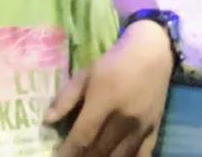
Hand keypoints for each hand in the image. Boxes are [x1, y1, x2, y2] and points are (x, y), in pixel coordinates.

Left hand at [47, 20, 172, 155]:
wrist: (152, 55)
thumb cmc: (114, 63)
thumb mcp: (85, 74)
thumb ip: (65, 98)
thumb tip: (47, 121)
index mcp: (104, 100)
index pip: (83, 136)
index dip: (68, 151)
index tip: (56, 156)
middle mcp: (124, 118)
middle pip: (99, 151)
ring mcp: (141, 128)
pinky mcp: (154, 133)